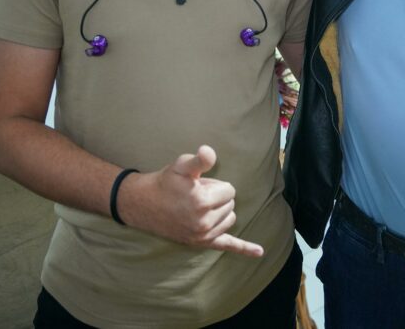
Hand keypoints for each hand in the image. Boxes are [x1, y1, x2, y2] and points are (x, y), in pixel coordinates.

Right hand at [117, 145, 263, 257]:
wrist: (144, 204)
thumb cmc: (166, 182)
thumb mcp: (181, 165)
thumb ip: (199, 160)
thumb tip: (209, 153)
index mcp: (202, 201)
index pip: (229, 189)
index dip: (215, 184)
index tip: (198, 185)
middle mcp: (204, 222)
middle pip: (230, 204)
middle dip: (216, 197)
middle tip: (194, 194)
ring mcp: (203, 235)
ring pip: (230, 219)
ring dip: (221, 211)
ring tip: (198, 206)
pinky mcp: (201, 243)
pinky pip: (228, 246)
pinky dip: (245, 249)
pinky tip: (260, 252)